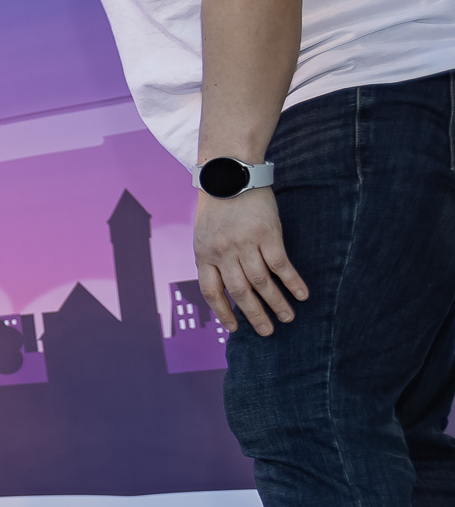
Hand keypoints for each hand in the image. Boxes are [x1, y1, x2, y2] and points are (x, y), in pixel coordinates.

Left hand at [193, 188, 304, 336]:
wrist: (229, 174)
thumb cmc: (217, 205)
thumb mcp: (203, 234)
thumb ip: (211, 257)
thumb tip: (221, 282)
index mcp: (205, 254)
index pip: (212, 292)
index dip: (223, 312)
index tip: (234, 328)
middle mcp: (224, 253)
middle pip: (240, 292)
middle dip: (254, 315)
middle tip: (267, 331)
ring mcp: (246, 244)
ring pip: (262, 282)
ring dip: (276, 303)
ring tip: (287, 318)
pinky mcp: (267, 234)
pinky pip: (280, 265)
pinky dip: (292, 282)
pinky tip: (301, 295)